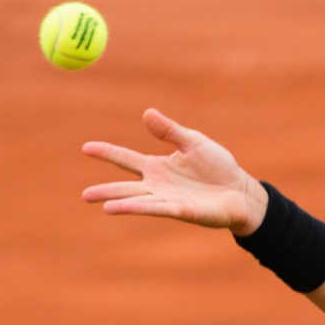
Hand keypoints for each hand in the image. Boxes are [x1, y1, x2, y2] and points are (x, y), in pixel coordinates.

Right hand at [82, 108, 268, 231]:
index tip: (85, 147)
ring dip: (121, 202)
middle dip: (106, 190)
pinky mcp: (183, 210)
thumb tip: (147, 113)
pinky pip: (160, 208)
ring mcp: (169, 200)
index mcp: (157, 168)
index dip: (107, 153)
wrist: (240, 190)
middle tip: (84, 195)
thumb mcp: (192, 142)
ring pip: (140, 201)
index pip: (126, 159)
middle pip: (127, 187)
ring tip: (102, 205)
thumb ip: (170, 131)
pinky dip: (143, 208)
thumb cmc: (217, 167)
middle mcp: (158, 186)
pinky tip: (128, 209)